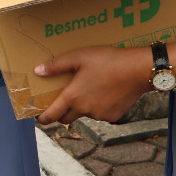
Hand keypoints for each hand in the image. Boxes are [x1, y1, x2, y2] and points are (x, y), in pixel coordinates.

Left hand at [34, 46, 151, 124]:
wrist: (138, 70)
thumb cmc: (107, 60)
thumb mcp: (78, 57)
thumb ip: (56, 65)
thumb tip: (37, 71)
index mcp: (73, 97)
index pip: (52, 115)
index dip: (43, 118)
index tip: (39, 118)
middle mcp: (84, 110)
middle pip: (66, 118)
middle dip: (60, 113)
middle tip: (61, 102)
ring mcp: (99, 115)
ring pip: (84, 115)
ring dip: (81, 107)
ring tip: (87, 89)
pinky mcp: (112, 116)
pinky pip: (99, 114)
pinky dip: (97, 107)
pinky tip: (103, 92)